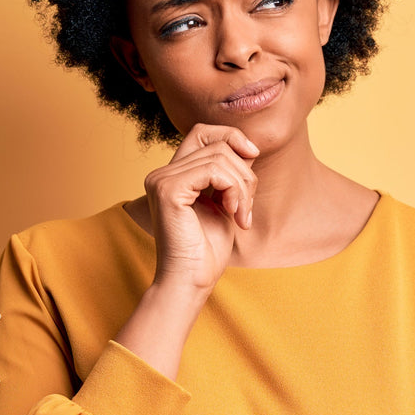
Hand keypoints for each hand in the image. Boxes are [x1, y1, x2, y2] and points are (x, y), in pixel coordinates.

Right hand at [142, 123, 259, 291]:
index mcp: (172, 175)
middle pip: (218, 145)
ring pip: (221, 157)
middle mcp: (161, 173)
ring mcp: (162, 179)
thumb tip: (248, 146)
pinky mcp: (168, 189)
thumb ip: (230, 175)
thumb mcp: (225, 203)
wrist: (190, 282)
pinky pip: (215, 171)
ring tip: (241, 216)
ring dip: (243, 188)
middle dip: (244, 174)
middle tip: (246, 209)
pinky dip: (234, 191)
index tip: (252, 157)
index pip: (202, 132)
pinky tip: (233, 215)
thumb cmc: (207, 251)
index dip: (231, 136)